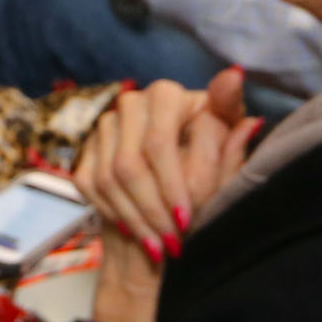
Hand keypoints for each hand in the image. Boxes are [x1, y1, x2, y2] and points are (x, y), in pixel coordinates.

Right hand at [75, 71, 261, 264]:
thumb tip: (235, 75)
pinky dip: (115, 214)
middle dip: (153, 209)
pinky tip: (137, 234)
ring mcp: (105, 125)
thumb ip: (230, 122)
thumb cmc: (213, 165)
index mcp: (167, 95)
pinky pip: (92, 185)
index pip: (158, 143)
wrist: (175, 192)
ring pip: (110, 179)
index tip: (186, 221)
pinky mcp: (87, 149)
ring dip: (135, 219)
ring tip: (160, 247)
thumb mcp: (228, 153)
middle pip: (130, 164)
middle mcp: (131, 102)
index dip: (172, 185)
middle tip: (174, 243)